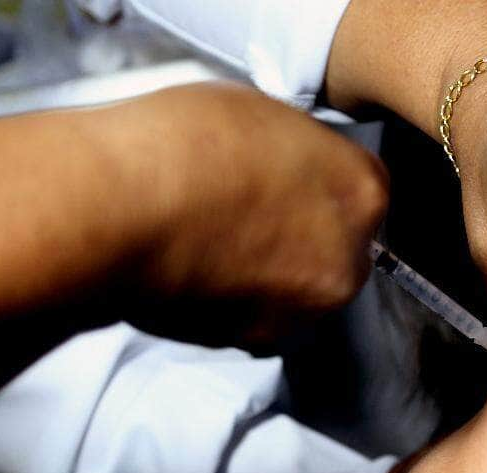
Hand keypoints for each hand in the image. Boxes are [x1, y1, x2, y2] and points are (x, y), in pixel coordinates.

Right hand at [112, 83, 389, 342]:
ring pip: (301, 293)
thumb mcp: (262, 115)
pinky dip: (236, 302)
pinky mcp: (257, 343)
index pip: (365, 194)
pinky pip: (259, 319)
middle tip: (250, 216)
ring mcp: (305, 310)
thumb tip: (289, 170)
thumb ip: (297, 153)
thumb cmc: (185, 145)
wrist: (121, 209)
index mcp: (362, 193)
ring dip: (273, 277)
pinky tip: (198, 270)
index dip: (324, 187)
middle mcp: (348, 261)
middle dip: (305, 238)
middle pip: (340, 251)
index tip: (291, 184)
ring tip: (216, 244)